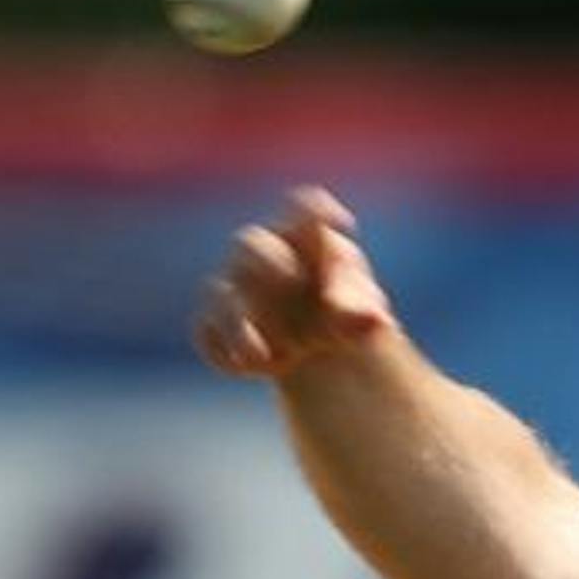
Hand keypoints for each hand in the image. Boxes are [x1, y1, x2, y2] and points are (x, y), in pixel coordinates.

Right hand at [194, 185, 398, 378]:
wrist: (320, 343)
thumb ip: (361, 311)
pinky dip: (224, 352)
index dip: (315, 210)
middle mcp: (263, 256)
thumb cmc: (342, 308)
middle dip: (269, 262)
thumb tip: (371, 321)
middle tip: (293, 279)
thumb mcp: (361, 311)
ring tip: (265, 357)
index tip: (341, 224)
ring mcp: (236, 291)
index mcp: (305, 236)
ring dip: (240, 324)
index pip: (303, 208)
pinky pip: (208, 335)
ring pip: (221, 296)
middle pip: (250, 244)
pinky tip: (248, 370)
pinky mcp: (219, 328)